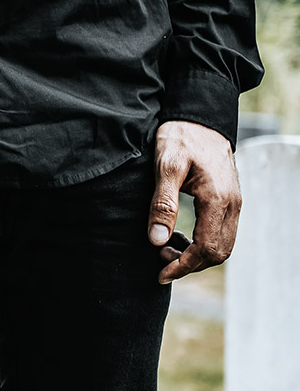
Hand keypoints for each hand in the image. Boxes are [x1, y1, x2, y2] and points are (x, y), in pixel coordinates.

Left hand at [148, 120, 240, 283]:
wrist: (200, 117)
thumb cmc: (181, 137)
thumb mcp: (165, 167)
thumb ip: (162, 204)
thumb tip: (157, 240)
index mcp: (218, 199)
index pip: (207, 248)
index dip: (183, 266)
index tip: (160, 274)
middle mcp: (232, 204)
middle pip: (219, 252)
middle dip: (190, 264)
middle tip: (159, 259)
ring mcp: (234, 202)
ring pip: (223, 244)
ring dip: (196, 255)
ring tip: (165, 247)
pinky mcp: (229, 200)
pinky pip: (221, 232)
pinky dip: (202, 242)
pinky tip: (178, 236)